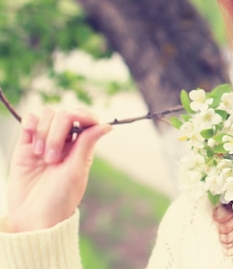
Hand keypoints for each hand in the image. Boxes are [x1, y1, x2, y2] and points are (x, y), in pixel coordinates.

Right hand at [6, 108, 110, 231]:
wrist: (33, 217)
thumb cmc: (60, 199)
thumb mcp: (75, 171)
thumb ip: (86, 145)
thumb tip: (107, 125)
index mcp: (82, 147)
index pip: (85, 120)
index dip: (84, 114)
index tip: (78, 119)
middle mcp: (64, 142)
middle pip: (64, 116)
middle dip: (57, 132)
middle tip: (52, 159)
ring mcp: (44, 142)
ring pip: (47, 116)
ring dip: (43, 131)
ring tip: (40, 156)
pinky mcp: (25, 146)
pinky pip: (29, 123)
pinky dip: (30, 122)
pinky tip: (30, 133)